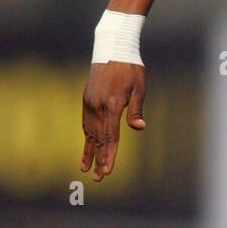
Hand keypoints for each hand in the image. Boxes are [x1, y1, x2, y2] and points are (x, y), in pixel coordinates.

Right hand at [81, 61, 146, 180]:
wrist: (112, 48)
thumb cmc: (131, 69)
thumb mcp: (139, 88)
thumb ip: (136, 110)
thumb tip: (140, 127)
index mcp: (112, 104)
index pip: (110, 136)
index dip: (109, 155)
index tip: (108, 171)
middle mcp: (97, 105)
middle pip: (98, 139)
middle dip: (99, 160)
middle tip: (98, 179)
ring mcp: (89, 102)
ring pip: (89, 133)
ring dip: (89, 152)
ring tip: (87, 169)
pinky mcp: (86, 99)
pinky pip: (86, 123)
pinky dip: (86, 138)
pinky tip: (87, 149)